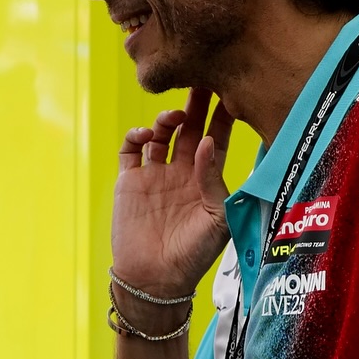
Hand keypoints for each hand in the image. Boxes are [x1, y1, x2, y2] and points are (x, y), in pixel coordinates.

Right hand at [112, 86, 233, 296]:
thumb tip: (208, 142)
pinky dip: (135, 137)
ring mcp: (154, 176)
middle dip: (195, 104)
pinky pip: (130, 150)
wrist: (155, 280)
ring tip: (173, 117)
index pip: (217, 139)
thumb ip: (213, 179)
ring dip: (166, 120)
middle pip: (189, 129)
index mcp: (206, 181)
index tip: (229, 91)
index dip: (222, 117)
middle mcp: (181, 173)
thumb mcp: (216, 220)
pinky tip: (145, 136)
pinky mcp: (129, 182)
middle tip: (201, 78)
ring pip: (160, 134)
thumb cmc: (193, 256)